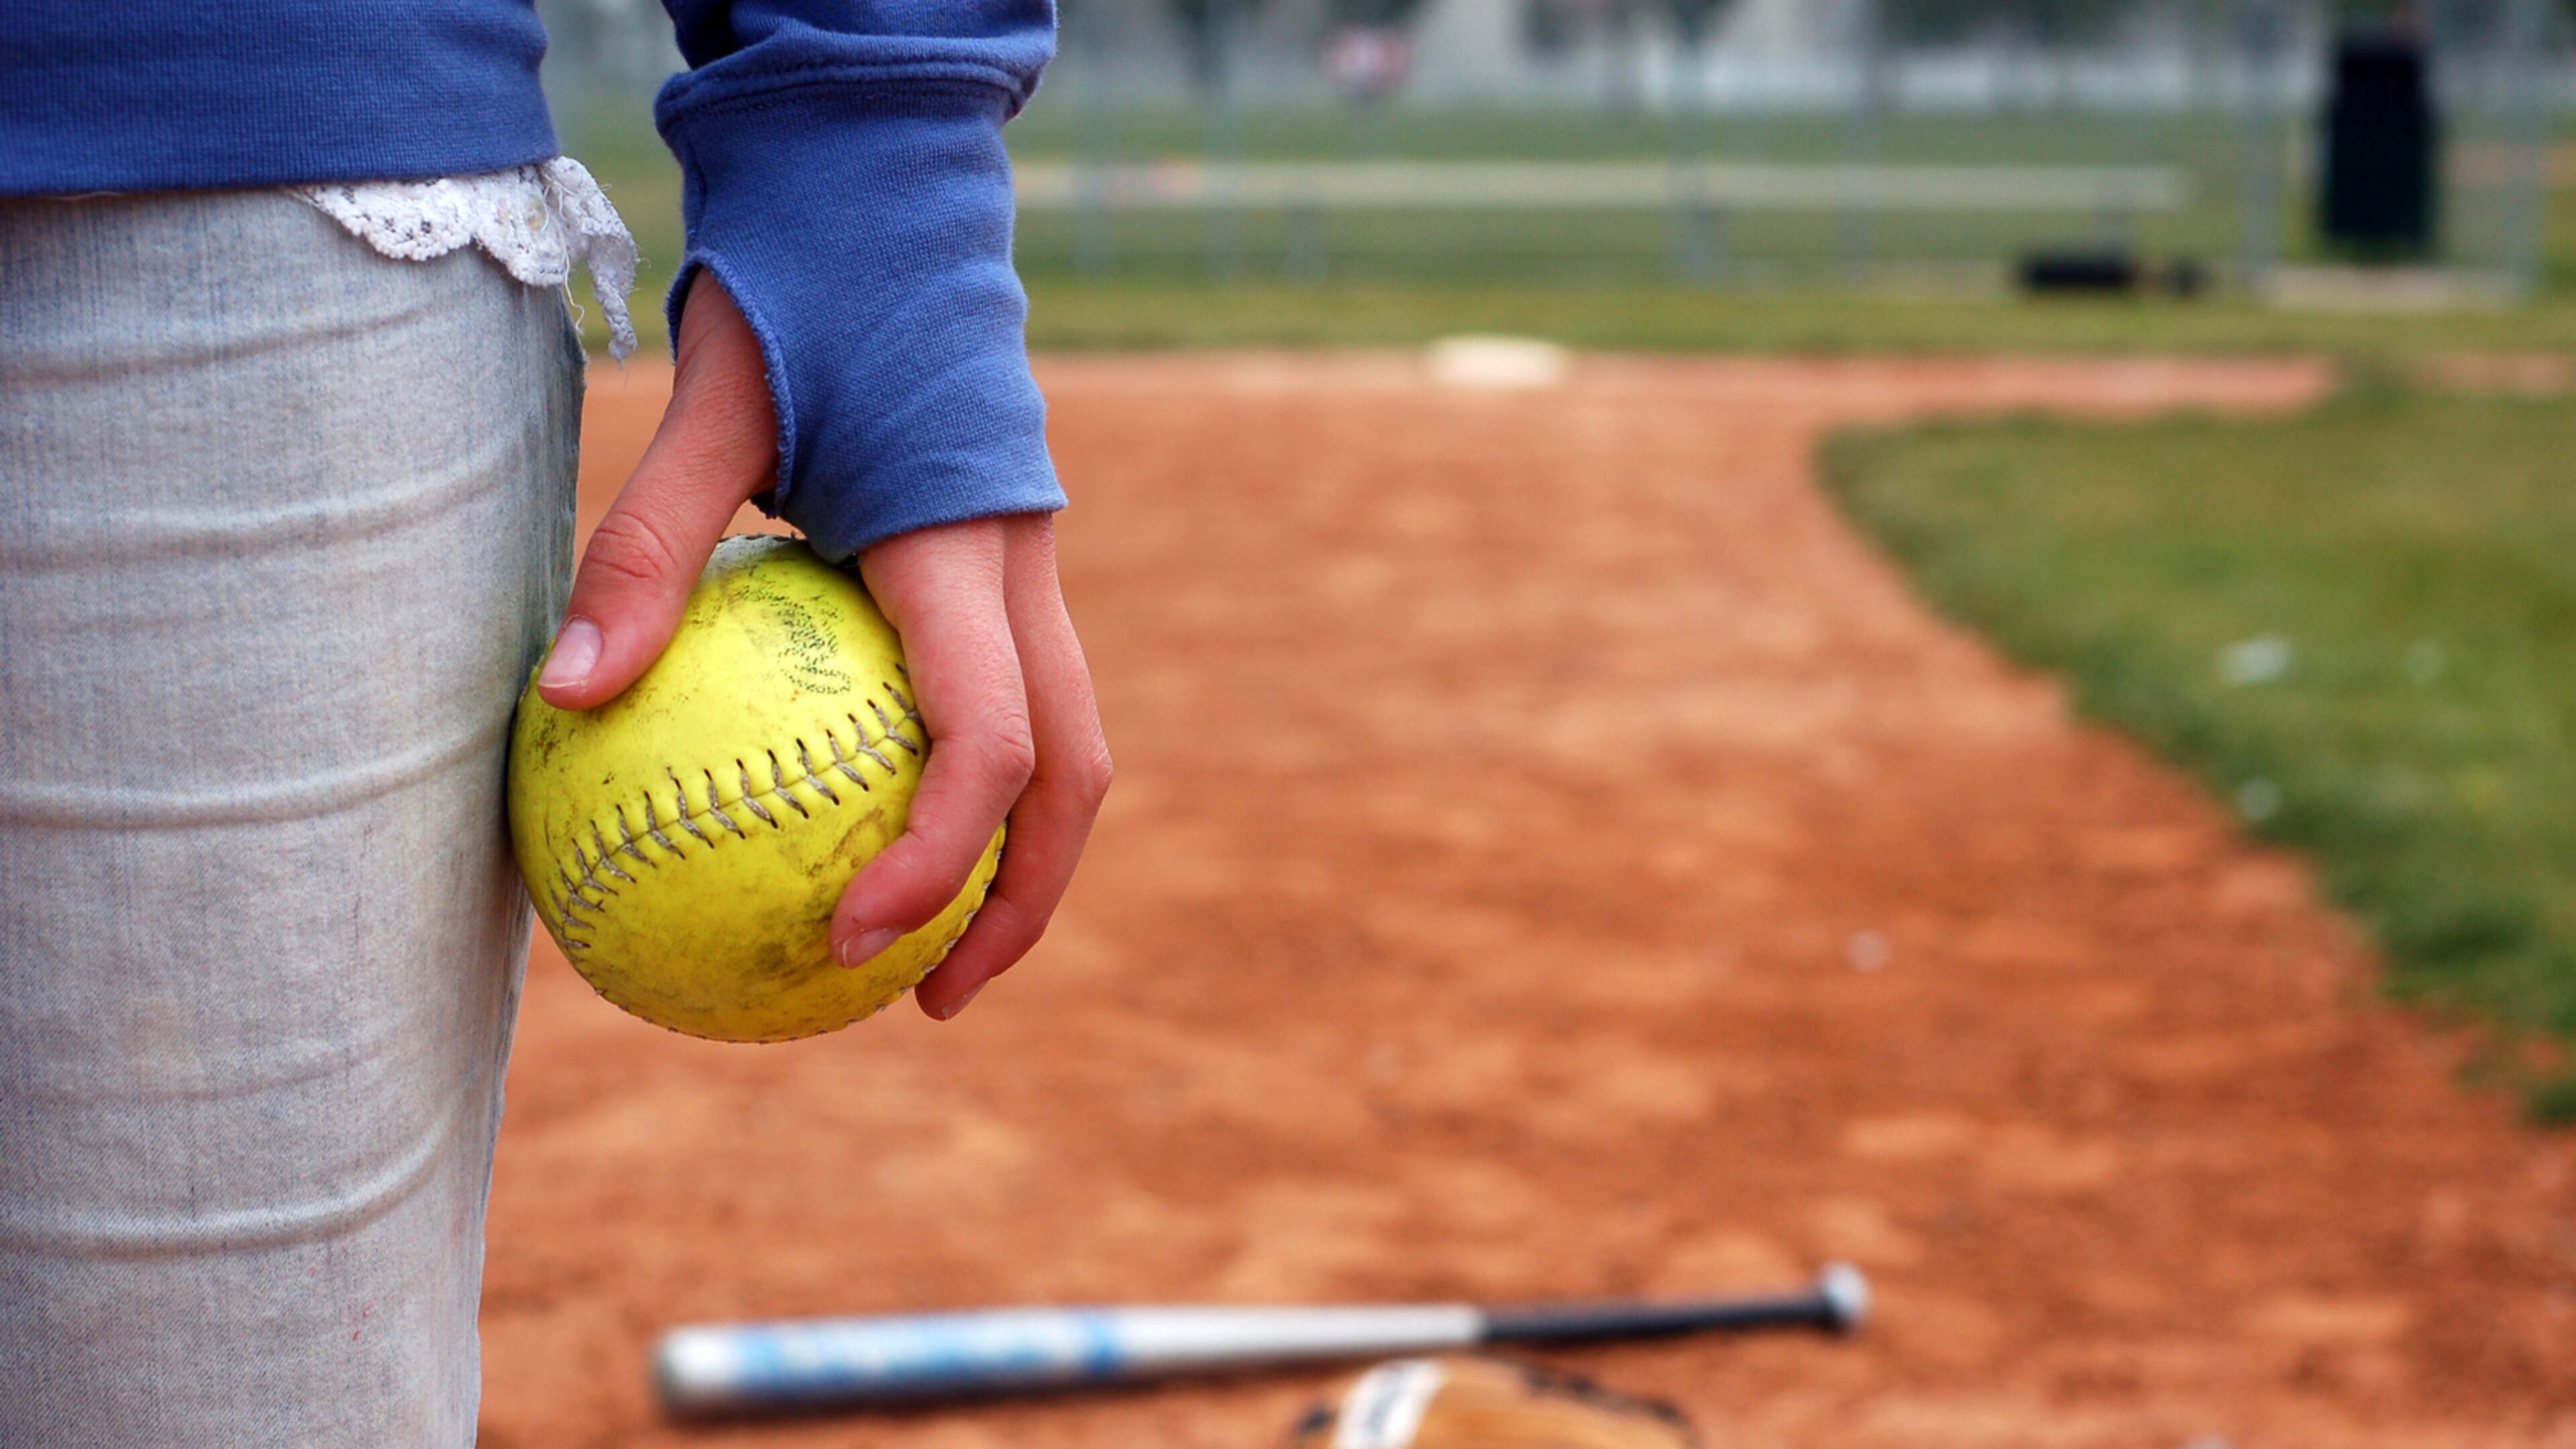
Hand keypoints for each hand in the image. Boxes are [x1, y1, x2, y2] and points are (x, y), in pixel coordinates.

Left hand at [538, 272, 1109, 1019]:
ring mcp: (1031, 576)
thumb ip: (646, 549)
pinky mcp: (1004, 574)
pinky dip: (976, 790)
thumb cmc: (800, 301)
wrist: (890, 210)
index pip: (989, 741)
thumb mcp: (708, 407)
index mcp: (966, 552)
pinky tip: (879, 828)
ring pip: (1070, 747)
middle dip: (1020, 901)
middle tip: (924, 998)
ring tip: (923, 951)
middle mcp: (1026, 575)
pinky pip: (1016, 703)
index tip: (848, 940)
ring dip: (1019, 860)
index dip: (936, 861)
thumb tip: (564, 697)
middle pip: (1075, 775)